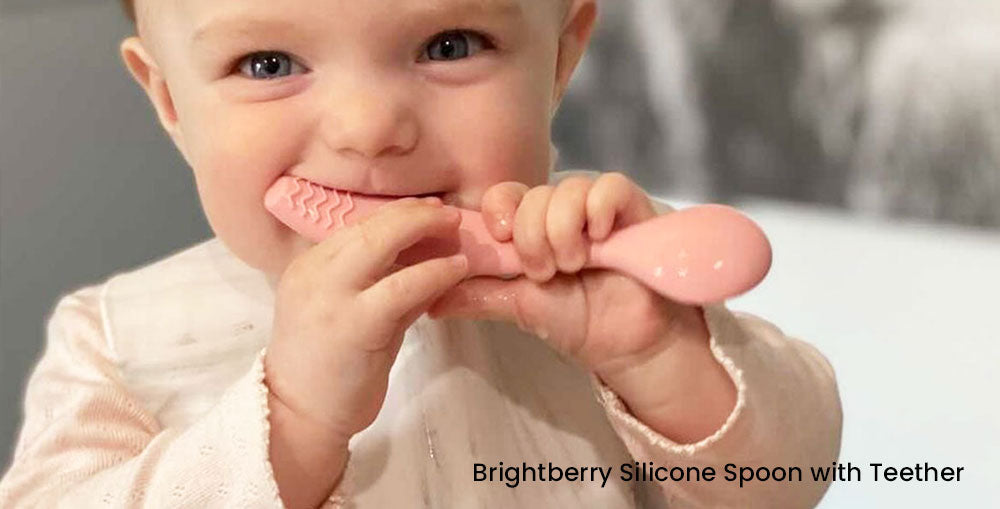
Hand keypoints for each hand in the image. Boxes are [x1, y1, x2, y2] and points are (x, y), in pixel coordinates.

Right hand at [264, 197, 468, 507]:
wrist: (299, 419)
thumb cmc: (327, 371)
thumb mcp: (351, 315)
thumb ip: (381, 286)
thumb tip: (424, 262)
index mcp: (309, 267)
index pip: (355, 226)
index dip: (396, 213)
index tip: (425, 210)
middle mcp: (314, 273)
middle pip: (368, 225)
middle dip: (413, 213)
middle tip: (447, 214)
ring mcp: (330, 296)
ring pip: (382, 242)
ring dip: (425, 230)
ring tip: (457, 232)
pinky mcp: (355, 323)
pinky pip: (402, 286)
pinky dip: (434, 273)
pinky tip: (456, 270)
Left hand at [428, 173, 735, 441]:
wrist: (630, 344)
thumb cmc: (580, 322)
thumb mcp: (519, 306)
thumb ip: (479, 295)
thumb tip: (429, 300)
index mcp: (533, 228)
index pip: (504, 196)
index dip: (499, 212)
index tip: (502, 240)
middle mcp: (563, 211)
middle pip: (533, 195)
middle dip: (533, 238)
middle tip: (547, 273)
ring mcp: (597, 207)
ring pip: (567, 190)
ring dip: (563, 232)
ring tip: (575, 265)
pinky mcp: (632, 207)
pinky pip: (609, 186)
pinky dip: (598, 210)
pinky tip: (600, 238)